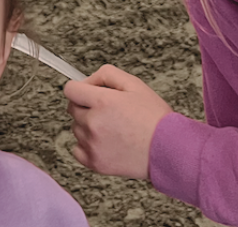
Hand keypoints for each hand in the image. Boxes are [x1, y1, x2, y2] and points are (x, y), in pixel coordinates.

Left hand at [63, 64, 172, 178]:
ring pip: (76, 128)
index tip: (88, 91)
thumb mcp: (134, 84)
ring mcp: (92, 145)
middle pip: (72, 108)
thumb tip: (87, 80)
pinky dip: (87, 145)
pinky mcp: (95, 163)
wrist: (167, 150)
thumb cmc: (154, 117)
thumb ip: (106, 74)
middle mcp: (93, 123)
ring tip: (112, 127)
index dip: (79, 87)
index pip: (70, 90)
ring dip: (87, 125)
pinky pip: (78, 149)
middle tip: (107, 109)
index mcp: (102, 102)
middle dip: (85, 105)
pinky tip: (105, 141)